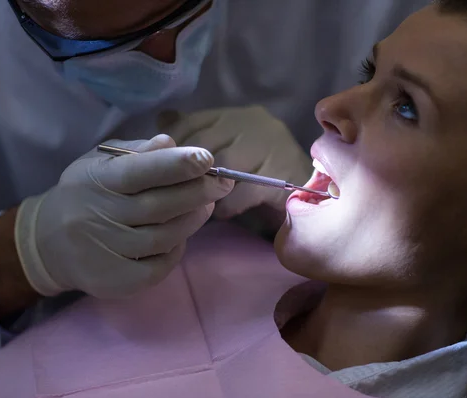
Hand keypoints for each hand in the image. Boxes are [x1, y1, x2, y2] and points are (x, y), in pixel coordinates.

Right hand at [15, 135, 233, 298]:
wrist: (48, 242)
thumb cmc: (86, 193)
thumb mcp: (100, 162)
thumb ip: (137, 153)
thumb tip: (170, 143)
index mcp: (98, 181)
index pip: (140, 172)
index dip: (176, 165)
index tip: (207, 158)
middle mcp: (100, 216)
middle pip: (159, 206)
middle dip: (198, 192)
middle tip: (223, 182)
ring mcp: (107, 252)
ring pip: (164, 237)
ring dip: (192, 220)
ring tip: (207, 205)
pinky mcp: (115, 280)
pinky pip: (158, 266)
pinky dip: (176, 250)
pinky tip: (179, 235)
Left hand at [159, 106, 312, 218]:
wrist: (312, 196)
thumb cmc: (261, 176)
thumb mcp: (228, 152)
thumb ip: (199, 136)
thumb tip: (163, 120)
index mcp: (238, 115)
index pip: (193, 123)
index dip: (171, 147)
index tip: (154, 170)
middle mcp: (257, 123)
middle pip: (208, 144)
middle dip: (187, 172)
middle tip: (169, 194)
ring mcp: (275, 144)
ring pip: (227, 166)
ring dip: (208, 190)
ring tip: (195, 206)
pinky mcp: (286, 170)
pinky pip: (248, 189)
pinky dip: (231, 204)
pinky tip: (222, 213)